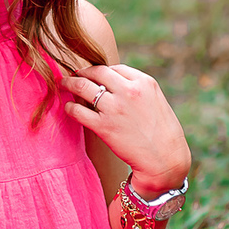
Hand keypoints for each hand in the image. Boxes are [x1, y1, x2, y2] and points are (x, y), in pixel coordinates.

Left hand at [62, 64, 190, 193]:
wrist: (165, 160)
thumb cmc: (163, 133)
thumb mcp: (156, 101)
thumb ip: (138, 90)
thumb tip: (116, 85)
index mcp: (144, 82)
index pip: (115, 68)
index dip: (101, 71)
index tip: (94, 74)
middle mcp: (128, 91)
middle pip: (97, 72)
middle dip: (82, 72)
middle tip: (74, 75)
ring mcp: (115, 108)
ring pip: (83, 87)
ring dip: (70, 84)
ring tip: (63, 84)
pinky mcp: (104, 126)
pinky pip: (78, 111)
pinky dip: (70, 107)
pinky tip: (68, 107)